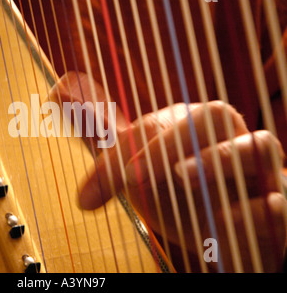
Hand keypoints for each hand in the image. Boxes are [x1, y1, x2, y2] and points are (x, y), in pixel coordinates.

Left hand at [51, 71, 286, 271]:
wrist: (221, 232)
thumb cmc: (176, 191)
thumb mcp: (132, 163)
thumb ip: (98, 130)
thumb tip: (55, 88)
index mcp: (191, 126)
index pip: (152, 127)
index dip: (117, 158)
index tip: (86, 197)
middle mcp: (225, 137)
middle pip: (208, 116)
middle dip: (166, 143)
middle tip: (133, 177)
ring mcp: (257, 169)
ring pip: (256, 145)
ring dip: (218, 159)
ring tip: (182, 178)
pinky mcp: (278, 203)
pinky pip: (280, 200)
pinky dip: (260, 207)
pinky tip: (230, 219)